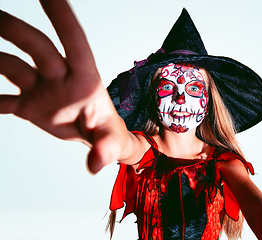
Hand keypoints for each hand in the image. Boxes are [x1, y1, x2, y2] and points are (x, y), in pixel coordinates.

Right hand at [0, 0, 127, 172]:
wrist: (95, 138)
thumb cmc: (106, 132)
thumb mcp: (111, 140)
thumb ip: (106, 148)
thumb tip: (96, 164)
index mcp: (84, 78)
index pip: (74, 41)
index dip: (62, 17)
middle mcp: (59, 77)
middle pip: (36, 46)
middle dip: (14, 29)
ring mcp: (41, 89)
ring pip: (10, 65)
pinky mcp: (27, 105)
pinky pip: (0, 98)